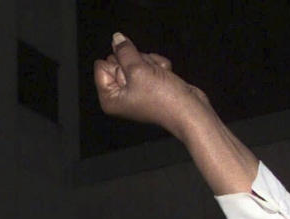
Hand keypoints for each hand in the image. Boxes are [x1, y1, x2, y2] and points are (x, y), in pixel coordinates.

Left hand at [93, 33, 256, 194]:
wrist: (188, 110)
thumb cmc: (161, 97)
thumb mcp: (138, 69)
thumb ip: (125, 51)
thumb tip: (116, 37)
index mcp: (109, 99)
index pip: (101, 66)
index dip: (118, 63)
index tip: (132, 74)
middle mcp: (120, 97)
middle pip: (119, 61)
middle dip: (135, 62)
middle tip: (146, 74)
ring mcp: (135, 91)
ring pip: (136, 60)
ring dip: (150, 63)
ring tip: (158, 76)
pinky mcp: (150, 85)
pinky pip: (149, 65)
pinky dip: (159, 67)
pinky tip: (166, 76)